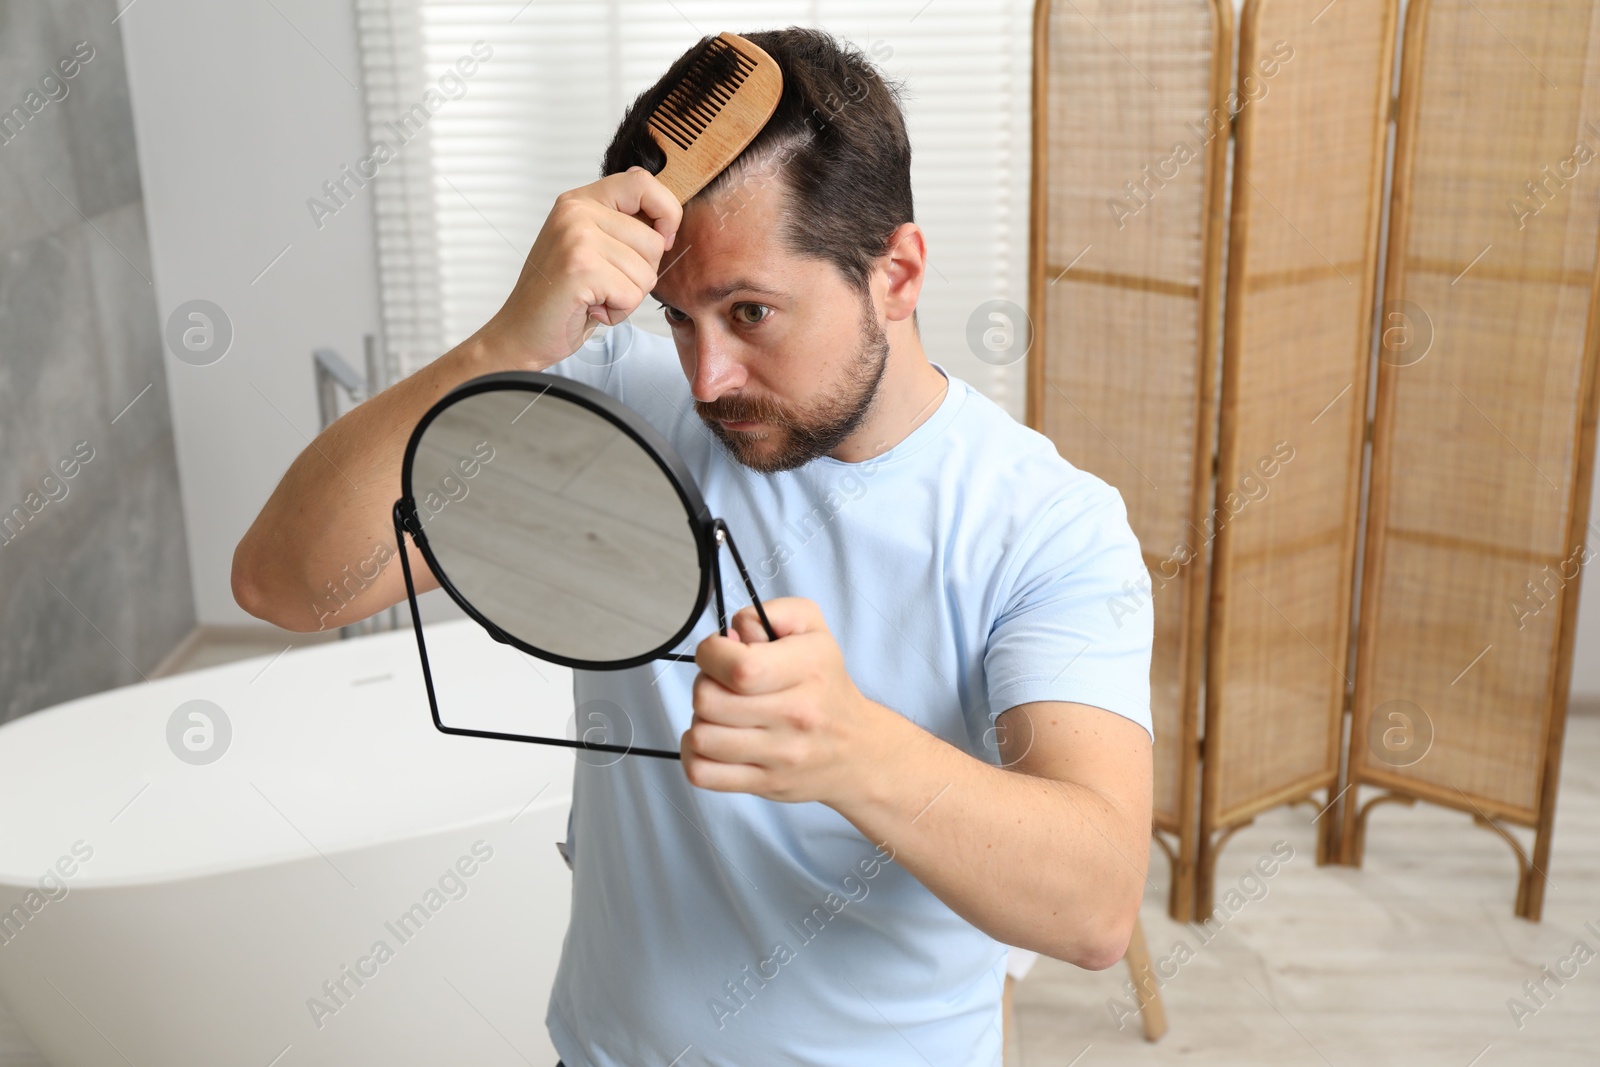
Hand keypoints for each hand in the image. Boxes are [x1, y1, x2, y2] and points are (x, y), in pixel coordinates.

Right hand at [477, 167, 681, 367]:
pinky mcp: (581, 268)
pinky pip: (631, 294)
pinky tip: (590, 308)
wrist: (521, 332)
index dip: (666, 212)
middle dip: (641, 274)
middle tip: (604, 284)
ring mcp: (577, 237)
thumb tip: (657, 205)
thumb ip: (620, 223)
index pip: (643, 182)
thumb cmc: (561, 295)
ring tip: (594, 296)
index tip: (661, 239)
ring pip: (646, 272)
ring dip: (627, 297)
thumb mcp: (590, 246)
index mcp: (581, 200)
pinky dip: (617, 312)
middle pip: (654, 240)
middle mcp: (576, 211)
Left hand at [682, 598, 887, 805]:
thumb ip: (766, 614)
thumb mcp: (811, 629)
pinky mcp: (765, 784)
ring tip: (722, 714)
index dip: (711, 654)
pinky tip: (714, 740)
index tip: (719, 653)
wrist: (859, 750)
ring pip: (701, 736)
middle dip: (705, 685)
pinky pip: (702, 773)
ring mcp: (781, 755)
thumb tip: (728, 637)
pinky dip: (694, 755)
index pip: (739, 667)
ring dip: (702, 720)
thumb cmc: (826, 684)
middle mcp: (796, 715)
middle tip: (723, 685)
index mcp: (807, 669)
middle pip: (709, 700)